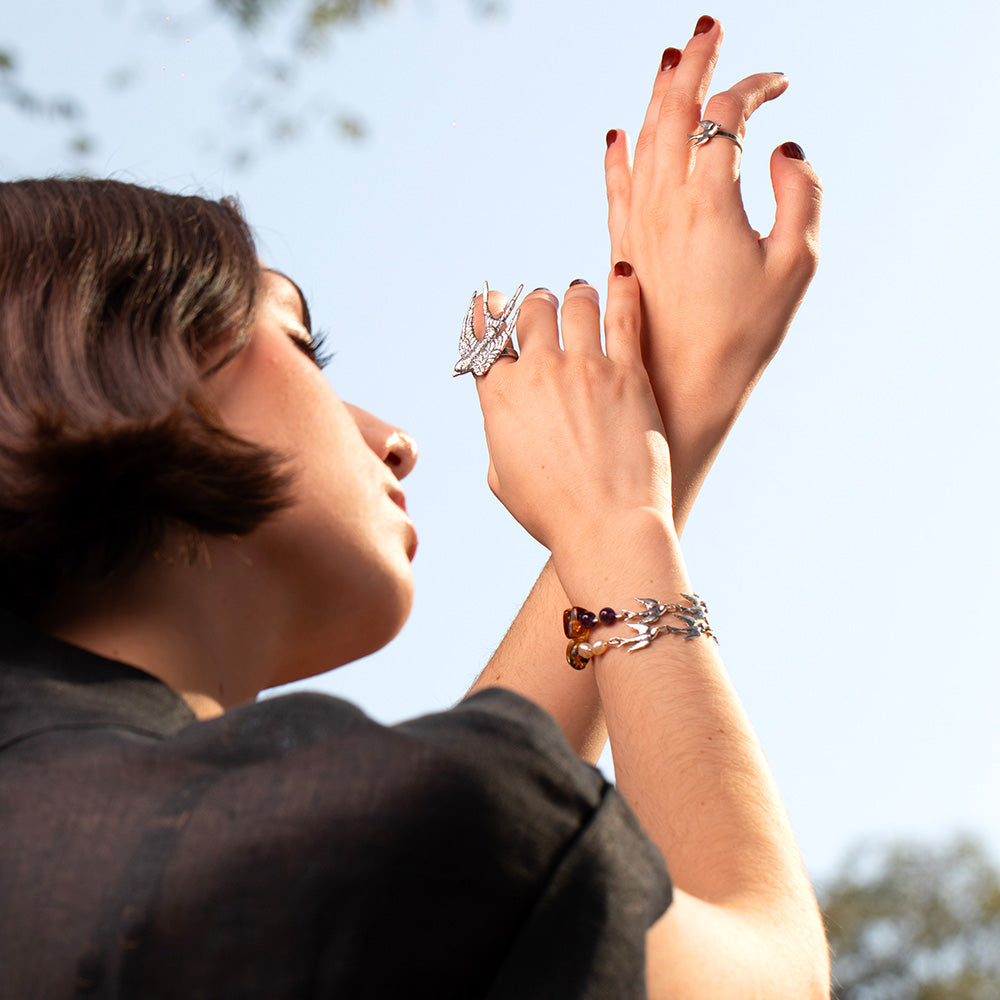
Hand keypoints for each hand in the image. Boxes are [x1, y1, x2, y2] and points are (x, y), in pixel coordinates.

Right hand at [473, 269, 670, 554]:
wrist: (606, 528)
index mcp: (499, 399)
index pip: (486, 340)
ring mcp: (585, 370)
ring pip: (575, 302)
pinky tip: (623, 277)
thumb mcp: (502, 480)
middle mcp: (538, 374)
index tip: (493, 306)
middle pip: (530, 311)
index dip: (488, 318)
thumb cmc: (553, 514)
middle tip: (544, 307)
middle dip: (534, 305)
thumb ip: (498, 437)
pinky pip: (624, 314)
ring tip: (583, 296)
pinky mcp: (628, 373)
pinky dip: (622, 289)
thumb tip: (505, 417)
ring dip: (575, 295)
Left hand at [605, 17, 822, 525]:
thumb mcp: (796, 268)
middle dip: (695, 63)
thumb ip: (803, 198)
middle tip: (710, 27)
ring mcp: (634, 225)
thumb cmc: (743, 336)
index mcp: (709, 202)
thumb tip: (788, 149)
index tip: (780, 82)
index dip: (753, 87)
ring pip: (641, 142)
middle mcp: (662, 204)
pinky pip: (614, 188)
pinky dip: (618, 156)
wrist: (679, 389)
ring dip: (657, 96)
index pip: (725, 116)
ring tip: (671, 61)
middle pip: (673, 111)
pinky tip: (616, 135)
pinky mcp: (619, 249)